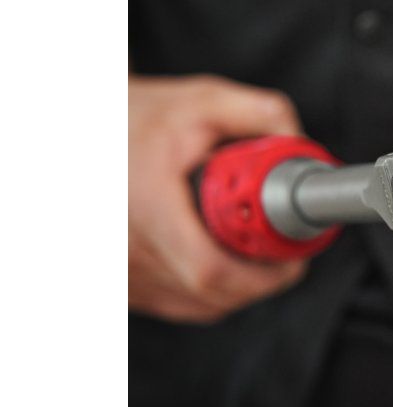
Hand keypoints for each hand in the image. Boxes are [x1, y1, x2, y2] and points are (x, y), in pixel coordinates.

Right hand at [129, 74, 307, 321]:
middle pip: (212, 295)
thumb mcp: (203, 100)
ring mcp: (119, 274)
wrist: (79, 129)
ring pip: (198, 305)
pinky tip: (216, 257)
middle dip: (259, 279)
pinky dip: (208, 291)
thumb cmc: (134, 116)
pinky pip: (177, 304)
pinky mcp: (120, 286)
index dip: (263, 274)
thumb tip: (299, 143)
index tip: (293, 260)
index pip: (211, 270)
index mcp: (145, 208)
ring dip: (236, 286)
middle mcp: (124, 250)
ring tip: (250, 247)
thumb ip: (261, 114)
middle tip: (284, 254)